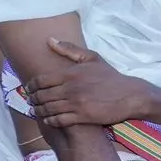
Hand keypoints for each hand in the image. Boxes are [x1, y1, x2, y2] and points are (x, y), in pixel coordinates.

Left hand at [24, 39, 152, 128]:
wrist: (131, 95)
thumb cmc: (111, 77)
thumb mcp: (92, 58)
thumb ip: (69, 49)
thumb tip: (49, 40)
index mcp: (69, 74)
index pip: (40, 80)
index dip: (31, 86)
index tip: (30, 89)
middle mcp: (70, 89)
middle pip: (41, 96)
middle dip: (33, 99)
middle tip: (31, 101)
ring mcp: (76, 104)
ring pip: (48, 109)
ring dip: (40, 111)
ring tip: (38, 111)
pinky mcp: (83, 116)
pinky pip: (60, 120)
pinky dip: (51, 121)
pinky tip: (49, 120)